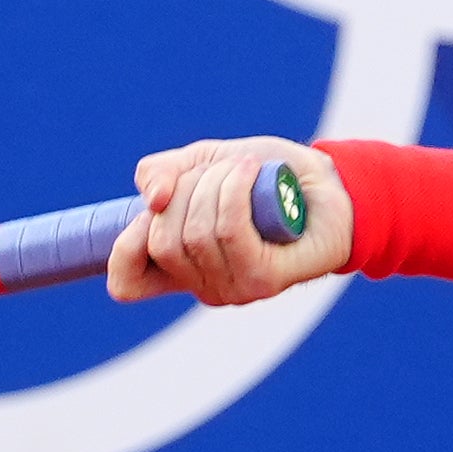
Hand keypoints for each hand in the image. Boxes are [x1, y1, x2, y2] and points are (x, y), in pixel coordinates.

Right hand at [108, 136, 349, 302]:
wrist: (327, 182)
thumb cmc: (264, 177)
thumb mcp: (201, 164)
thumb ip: (163, 174)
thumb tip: (152, 199)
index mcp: (181, 267)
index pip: (126, 284)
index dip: (124, 246)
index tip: (154, 206)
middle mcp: (204, 286)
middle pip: (162, 242)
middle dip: (184, 189)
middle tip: (217, 170)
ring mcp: (235, 288)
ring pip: (197, 233)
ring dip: (215, 183)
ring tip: (243, 167)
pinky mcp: (266, 279)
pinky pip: (230, 230)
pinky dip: (234, 190)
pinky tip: (249, 171)